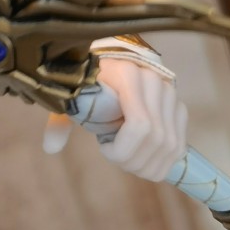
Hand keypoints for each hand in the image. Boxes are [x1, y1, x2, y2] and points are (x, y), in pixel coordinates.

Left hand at [42, 57, 187, 181]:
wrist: (111, 63)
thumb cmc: (86, 83)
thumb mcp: (70, 97)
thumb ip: (60, 121)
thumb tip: (50, 149)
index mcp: (126, 74)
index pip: (140, 125)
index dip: (123, 150)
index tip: (103, 149)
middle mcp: (154, 81)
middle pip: (156, 140)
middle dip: (135, 162)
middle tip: (117, 161)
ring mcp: (170, 94)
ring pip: (170, 145)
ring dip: (149, 166)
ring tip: (129, 163)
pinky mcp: (178, 106)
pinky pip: (179, 144)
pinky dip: (163, 162)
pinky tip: (144, 161)